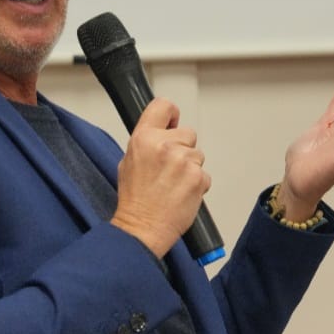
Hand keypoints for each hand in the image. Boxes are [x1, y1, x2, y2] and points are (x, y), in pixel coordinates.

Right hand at [111, 98, 209, 256]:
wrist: (142, 227)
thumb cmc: (135, 199)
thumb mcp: (128, 161)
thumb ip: (147, 142)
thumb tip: (162, 133)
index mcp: (144, 138)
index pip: (164, 106)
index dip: (171, 114)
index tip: (173, 122)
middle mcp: (164, 145)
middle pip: (188, 133)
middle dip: (183, 148)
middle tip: (169, 168)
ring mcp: (184, 161)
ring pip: (198, 155)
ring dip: (190, 168)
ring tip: (173, 184)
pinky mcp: (198, 177)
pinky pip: (204, 174)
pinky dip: (197, 183)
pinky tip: (181, 193)